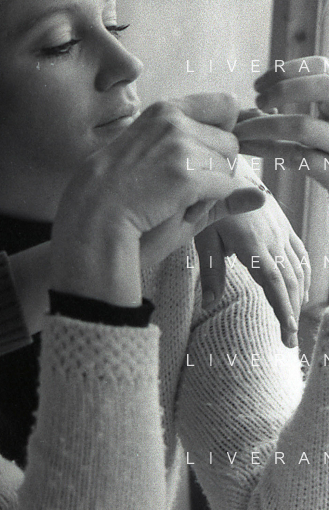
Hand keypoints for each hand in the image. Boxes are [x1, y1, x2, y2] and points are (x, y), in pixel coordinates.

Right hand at [51, 94, 258, 304]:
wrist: (91, 217)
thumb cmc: (116, 195)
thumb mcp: (158, 169)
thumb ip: (205, 166)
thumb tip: (259, 195)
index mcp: (163, 110)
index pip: (225, 104)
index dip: (224, 132)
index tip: (207, 154)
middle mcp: (173, 119)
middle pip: (231, 141)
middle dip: (217, 167)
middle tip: (178, 186)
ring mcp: (179, 145)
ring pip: (229, 166)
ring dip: (211, 187)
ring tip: (171, 196)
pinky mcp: (185, 174)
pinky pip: (224, 188)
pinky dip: (209, 203)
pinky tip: (176, 206)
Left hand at [193, 195, 308, 347]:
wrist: (226, 168)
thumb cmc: (208, 202)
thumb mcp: (203, 237)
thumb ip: (211, 271)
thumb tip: (209, 304)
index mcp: (252, 244)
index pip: (274, 283)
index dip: (283, 309)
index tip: (288, 333)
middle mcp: (272, 239)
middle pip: (290, 282)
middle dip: (292, 312)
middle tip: (289, 341)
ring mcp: (281, 231)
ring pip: (298, 269)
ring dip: (300, 298)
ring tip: (294, 323)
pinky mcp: (283, 225)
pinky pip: (300, 253)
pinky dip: (305, 274)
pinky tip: (304, 290)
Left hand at [235, 56, 328, 189]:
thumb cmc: (324, 154)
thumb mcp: (316, 126)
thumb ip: (291, 114)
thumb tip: (252, 108)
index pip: (321, 67)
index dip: (285, 71)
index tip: (258, 86)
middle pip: (322, 86)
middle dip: (282, 89)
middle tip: (257, 102)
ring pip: (302, 126)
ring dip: (262, 127)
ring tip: (241, 132)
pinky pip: (305, 160)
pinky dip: (271, 151)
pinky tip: (251, 149)